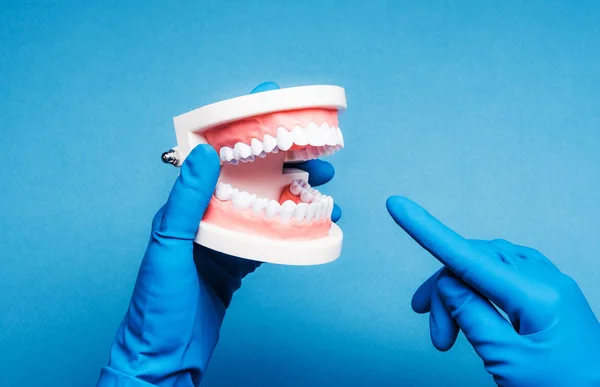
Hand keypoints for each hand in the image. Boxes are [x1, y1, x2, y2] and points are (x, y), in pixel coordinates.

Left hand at [97, 82, 341, 386]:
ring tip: (325, 185)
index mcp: (187, 205)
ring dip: (296, 190)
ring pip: (266, 203)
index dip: (243, 125)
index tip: (272, 100)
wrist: (163, 356)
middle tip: (320, 154)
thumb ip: (187, 201)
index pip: (216, 153)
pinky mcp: (236, 262)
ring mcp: (224, 238)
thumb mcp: (169, 248)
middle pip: (252, 176)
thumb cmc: (158, 306)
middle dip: (286, 159)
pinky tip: (313, 220)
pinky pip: (269, 235)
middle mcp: (207, 215)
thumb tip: (203, 151)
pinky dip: (292, 225)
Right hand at [386, 196, 599, 386]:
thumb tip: (448, 284)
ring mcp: (551, 285)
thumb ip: (473, 316)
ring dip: (459, 294)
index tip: (398, 207)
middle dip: (444, 292)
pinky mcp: (550, 295)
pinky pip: (504, 275)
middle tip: (436, 334)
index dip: (426, 230)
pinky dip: (479, 291)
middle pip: (473, 262)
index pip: (467, 256)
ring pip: (486, 268)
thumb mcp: (509, 361)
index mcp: (538, 295)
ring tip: (448, 333)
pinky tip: (473, 310)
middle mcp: (547, 280)